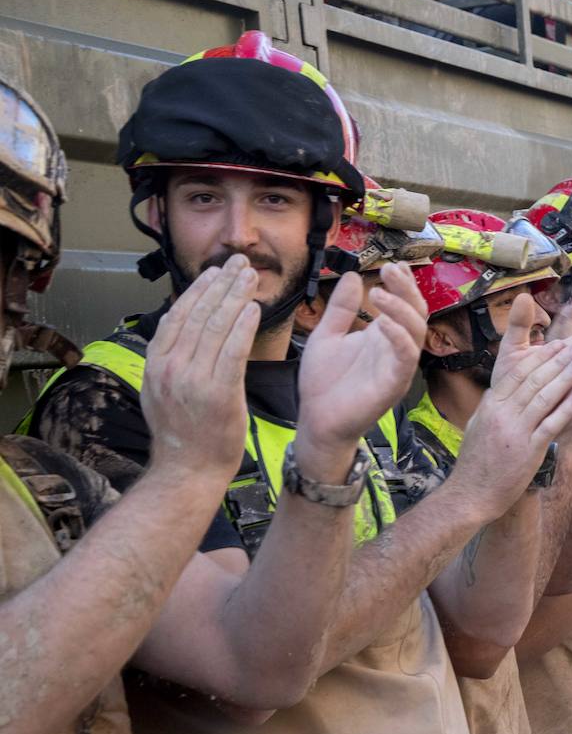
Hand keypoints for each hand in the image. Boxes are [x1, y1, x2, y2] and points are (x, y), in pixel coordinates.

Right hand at [143, 255, 259, 481]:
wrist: (188, 470)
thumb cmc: (182, 433)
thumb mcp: (161, 391)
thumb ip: (170, 360)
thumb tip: (181, 330)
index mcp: (156, 364)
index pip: (178, 315)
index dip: (198, 289)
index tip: (215, 271)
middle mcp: (171, 368)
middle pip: (199, 314)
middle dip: (221, 283)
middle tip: (239, 262)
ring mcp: (193, 380)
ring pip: (216, 327)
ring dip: (236, 297)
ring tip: (250, 277)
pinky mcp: (219, 393)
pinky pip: (233, 351)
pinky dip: (243, 327)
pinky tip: (253, 309)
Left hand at [297, 263, 427, 470]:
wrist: (317, 421)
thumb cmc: (323, 382)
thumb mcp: (327, 336)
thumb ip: (341, 309)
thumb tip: (352, 275)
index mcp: (382, 336)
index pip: (404, 304)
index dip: (404, 284)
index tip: (394, 265)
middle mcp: (395, 348)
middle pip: (416, 312)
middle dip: (407, 289)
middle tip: (391, 270)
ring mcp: (397, 366)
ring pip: (416, 332)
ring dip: (401, 308)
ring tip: (379, 292)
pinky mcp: (394, 384)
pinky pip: (405, 357)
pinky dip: (398, 336)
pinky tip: (382, 322)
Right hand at [453, 295, 571, 517]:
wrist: (471, 494)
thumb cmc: (477, 462)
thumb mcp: (479, 425)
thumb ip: (492, 406)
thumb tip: (500, 388)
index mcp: (491, 405)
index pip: (517, 372)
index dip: (540, 356)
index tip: (557, 344)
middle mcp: (502, 413)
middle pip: (534, 379)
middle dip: (558, 360)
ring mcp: (516, 431)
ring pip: (545, 396)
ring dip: (568, 377)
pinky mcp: (529, 449)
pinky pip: (553, 423)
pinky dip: (570, 406)